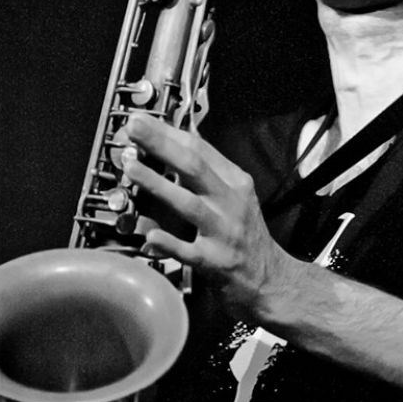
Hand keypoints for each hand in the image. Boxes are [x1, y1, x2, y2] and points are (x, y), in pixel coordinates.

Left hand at [123, 113, 293, 318]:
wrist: (271, 281)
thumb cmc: (247, 236)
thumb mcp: (236, 196)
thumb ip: (208, 171)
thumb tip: (177, 142)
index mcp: (235, 182)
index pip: (200, 149)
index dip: (167, 132)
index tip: (142, 120)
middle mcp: (231, 203)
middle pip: (194, 166)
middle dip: (161, 144)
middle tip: (134, 128)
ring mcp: (223, 233)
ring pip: (189, 204)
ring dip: (157, 184)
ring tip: (131, 168)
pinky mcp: (215, 263)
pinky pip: (189, 252)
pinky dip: (169, 243)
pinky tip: (150, 236)